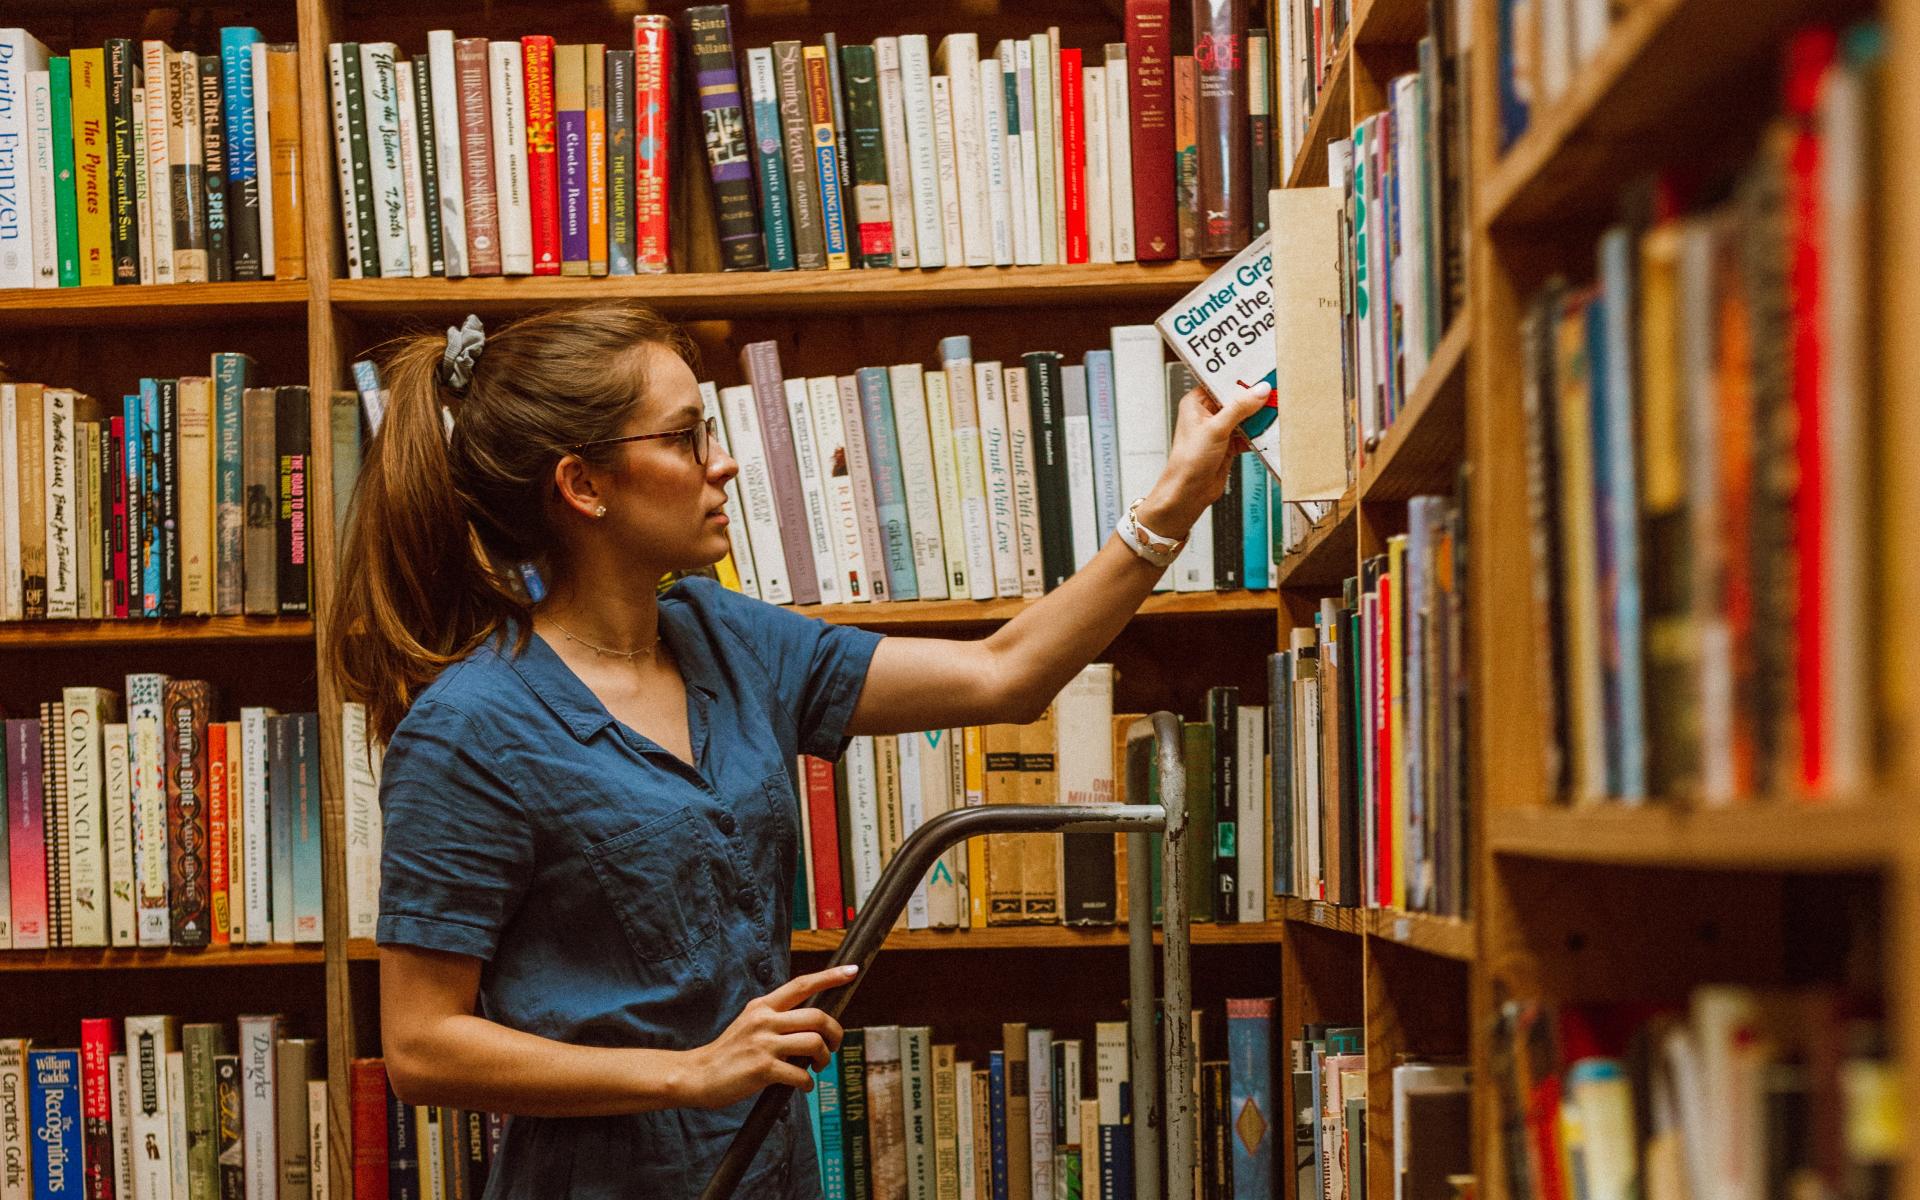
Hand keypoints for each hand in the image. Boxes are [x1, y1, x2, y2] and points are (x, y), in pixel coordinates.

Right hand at [678, 964, 854, 1108]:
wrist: (698, 1075)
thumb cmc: (730, 1053)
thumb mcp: (750, 1024)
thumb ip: (776, 1019)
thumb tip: (812, 1025)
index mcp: (763, 1006)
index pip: (802, 985)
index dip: (830, 978)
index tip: (852, 971)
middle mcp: (765, 1020)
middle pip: (817, 1018)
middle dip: (835, 1033)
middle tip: (834, 1047)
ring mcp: (764, 1044)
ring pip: (814, 1043)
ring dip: (824, 1059)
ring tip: (816, 1067)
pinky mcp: (762, 1068)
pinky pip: (801, 1074)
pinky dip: (808, 1083)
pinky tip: (802, 1086)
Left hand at [1136, 381, 1272, 538]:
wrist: (1189, 493)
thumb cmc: (1189, 461)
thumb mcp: (1216, 429)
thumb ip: (1239, 408)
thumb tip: (1259, 390)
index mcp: (1196, 402)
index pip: (1221, 382)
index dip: (1240, 377)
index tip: (1261, 372)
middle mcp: (1207, 414)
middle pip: (1236, 399)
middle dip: (1254, 398)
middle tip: (1274, 390)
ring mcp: (1220, 430)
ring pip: (1245, 417)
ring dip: (1259, 416)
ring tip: (1276, 408)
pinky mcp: (1229, 444)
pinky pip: (1249, 434)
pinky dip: (1259, 433)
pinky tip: (1270, 430)